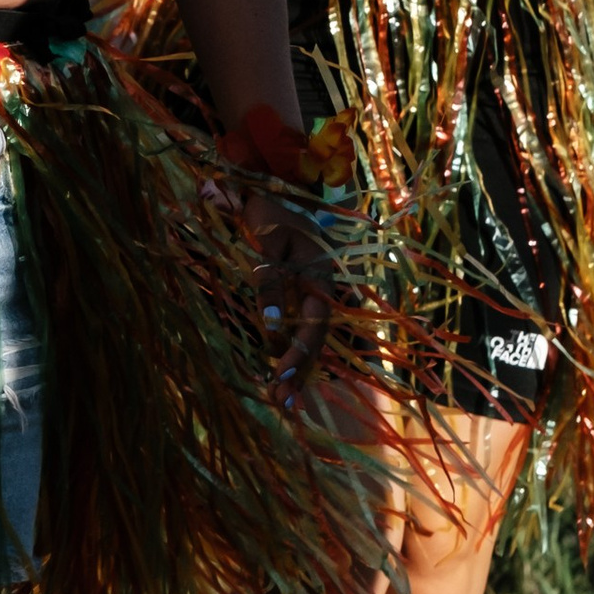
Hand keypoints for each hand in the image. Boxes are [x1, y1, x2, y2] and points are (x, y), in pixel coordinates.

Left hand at [240, 186, 331, 388]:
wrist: (273, 190)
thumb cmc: (271, 216)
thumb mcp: (268, 247)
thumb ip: (271, 285)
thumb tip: (271, 326)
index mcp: (322, 280)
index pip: (314, 326)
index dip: (299, 353)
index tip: (279, 376)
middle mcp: (324, 291)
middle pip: (317, 340)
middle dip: (301, 372)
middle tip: (284, 403)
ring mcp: (316, 294)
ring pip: (313, 338)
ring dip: (300, 368)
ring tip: (285, 399)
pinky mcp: (303, 294)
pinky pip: (305, 329)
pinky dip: (298, 352)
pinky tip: (295, 375)